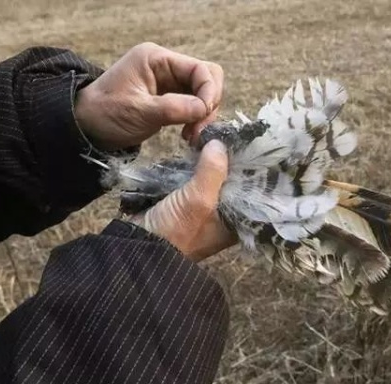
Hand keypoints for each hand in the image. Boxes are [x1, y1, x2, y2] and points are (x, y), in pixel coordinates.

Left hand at [74, 42, 223, 149]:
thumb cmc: (106, 114)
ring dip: (204, 115)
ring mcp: (169, 82)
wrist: (86, 127)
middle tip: (200, 128)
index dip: (209, 92)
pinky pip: (194, 105)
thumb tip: (204, 109)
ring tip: (192, 136)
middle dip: (209, 103)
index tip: (204, 115)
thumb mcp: (139, 112)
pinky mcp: (170, 98)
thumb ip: (174, 108)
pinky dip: (196, 120)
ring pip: (203, 94)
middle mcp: (166, 66)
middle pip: (207, 78)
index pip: (200, 69)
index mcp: (156, 59)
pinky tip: (188, 135)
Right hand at [129, 140, 236, 261]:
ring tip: (206, 133)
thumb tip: (219, 144)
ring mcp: (205, 205)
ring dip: (208, 156)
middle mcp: (225, 212)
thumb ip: (212, 171)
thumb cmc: (176, 231)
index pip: (251, 187)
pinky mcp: (186, 198)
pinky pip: (195, 175)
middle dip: (225, 156)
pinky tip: (194, 144)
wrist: (140, 245)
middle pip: (231, 177)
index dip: (248, 164)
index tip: (243, 140)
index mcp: (236, 220)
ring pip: (212, 173)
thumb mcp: (199, 201)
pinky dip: (193, 162)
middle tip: (221, 131)